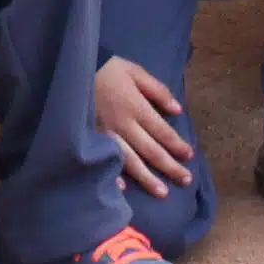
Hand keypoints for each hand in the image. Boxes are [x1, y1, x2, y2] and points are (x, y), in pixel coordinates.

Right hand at [95, 58, 193, 194]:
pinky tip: (124, 188)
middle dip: (169, 166)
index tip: (189, 156)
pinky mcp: (92, 140)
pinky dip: (113, 176)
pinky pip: (105, 161)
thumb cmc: (108, 70)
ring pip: (131, 161)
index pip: (162, 131)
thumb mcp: (136, 71)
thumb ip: (157, 90)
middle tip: (186, 180)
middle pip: (150, 150)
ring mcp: (106, 135)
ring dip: (147, 178)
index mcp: (136, 107)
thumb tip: (177, 110)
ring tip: (162, 193)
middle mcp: (123, 125)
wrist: (74, 71)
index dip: (177, 145)